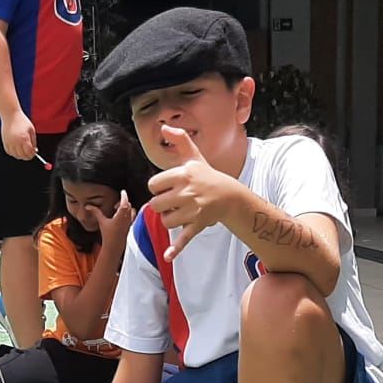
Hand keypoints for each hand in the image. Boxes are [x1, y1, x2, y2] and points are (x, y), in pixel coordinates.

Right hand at [1, 111, 36, 160]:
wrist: (10, 115)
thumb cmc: (22, 121)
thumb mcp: (31, 130)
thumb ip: (33, 142)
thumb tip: (34, 151)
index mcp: (24, 138)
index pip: (29, 153)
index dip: (32, 154)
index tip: (34, 153)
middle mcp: (16, 142)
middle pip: (22, 156)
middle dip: (27, 156)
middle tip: (29, 153)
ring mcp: (9, 142)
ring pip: (15, 155)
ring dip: (20, 155)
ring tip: (23, 151)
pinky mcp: (5, 142)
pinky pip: (9, 152)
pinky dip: (13, 153)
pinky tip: (17, 149)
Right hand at [85, 190, 133, 246]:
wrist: (114, 246)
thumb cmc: (108, 234)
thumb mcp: (102, 221)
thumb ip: (96, 212)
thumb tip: (88, 206)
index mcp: (121, 214)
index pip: (125, 201)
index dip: (124, 195)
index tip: (123, 191)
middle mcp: (127, 217)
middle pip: (128, 205)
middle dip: (123, 202)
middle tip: (115, 205)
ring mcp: (130, 222)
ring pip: (132, 210)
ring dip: (127, 208)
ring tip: (119, 211)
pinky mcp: (131, 226)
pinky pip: (132, 217)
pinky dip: (129, 214)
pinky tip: (122, 218)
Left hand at [147, 125, 239, 260]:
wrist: (229, 195)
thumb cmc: (207, 175)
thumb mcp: (194, 157)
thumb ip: (179, 140)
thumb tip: (164, 126)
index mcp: (183, 174)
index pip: (153, 184)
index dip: (158, 187)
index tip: (169, 186)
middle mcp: (187, 192)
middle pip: (155, 204)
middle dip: (162, 205)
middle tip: (174, 201)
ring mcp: (192, 210)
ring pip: (165, 220)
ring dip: (169, 219)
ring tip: (180, 212)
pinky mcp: (197, 224)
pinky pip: (184, 237)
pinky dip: (176, 249)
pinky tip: (168, 256)